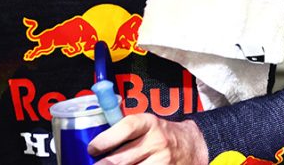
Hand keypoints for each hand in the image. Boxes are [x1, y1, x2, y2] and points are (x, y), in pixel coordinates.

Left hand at [89, 113, 208, 163]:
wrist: (191, 145)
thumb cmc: (160, 135)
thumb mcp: (146, 125)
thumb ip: (123, 131)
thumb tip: (92, 145)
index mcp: (150, 123)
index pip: (126, 128)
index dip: (105, 140)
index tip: (92, 149)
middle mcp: (157, 141)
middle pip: (120, 159)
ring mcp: (162, 160)